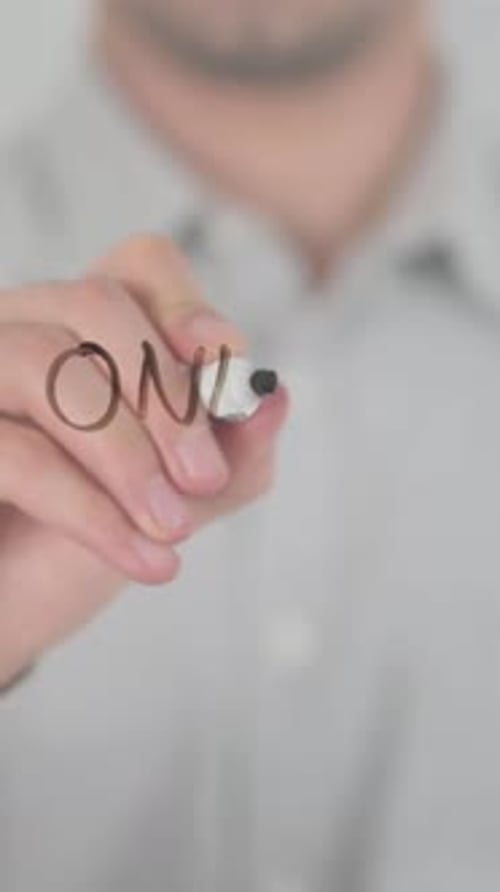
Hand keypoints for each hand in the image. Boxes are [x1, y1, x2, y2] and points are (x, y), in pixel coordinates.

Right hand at [0, 235, 288, 685]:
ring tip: (172, 528)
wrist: (16, 606)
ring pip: (44, 362)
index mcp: (90, 330)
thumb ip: (235, 454)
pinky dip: (89, 509)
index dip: (187, 306)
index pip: (141, 267)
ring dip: (126, 452)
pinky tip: (144, 559)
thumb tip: (275, 398)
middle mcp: (24, 330)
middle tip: (204, 478)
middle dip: (166, 394)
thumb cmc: (92, 537)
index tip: (224, 368)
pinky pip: (15, 450)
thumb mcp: (185, 499)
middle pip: (95, 304)